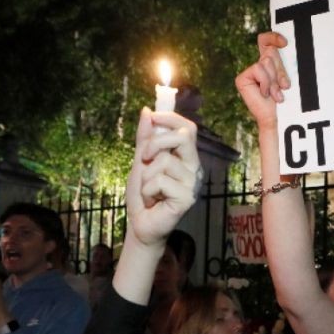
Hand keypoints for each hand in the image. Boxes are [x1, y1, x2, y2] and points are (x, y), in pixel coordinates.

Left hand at [126, 107, 199, 246]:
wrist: (140, 223)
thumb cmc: (143, 193)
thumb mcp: (141, 161)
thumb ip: (145, 138)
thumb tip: (147, 111)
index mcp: (186, 157)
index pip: (188, 128)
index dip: (171, 118)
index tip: (153, 117)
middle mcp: (193, 168)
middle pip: (183, 137)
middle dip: (156, 142)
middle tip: (144, 158)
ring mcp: (192, 183)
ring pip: (165, 161)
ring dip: (146, 175)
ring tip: (148, 189)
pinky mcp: (187, 198)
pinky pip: (160, 181)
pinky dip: (148, 189)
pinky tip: (152, 200)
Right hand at [235, 32, 290, 129]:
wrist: (278, 118)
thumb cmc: (286, 100)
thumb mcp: (286, 76)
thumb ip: (282, 62)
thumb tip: (281, 47)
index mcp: (268, 63)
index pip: (266, 42)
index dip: (273, 37)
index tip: (285, 43)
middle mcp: (258, 65)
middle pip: (270, 52)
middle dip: (280, 69)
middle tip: (284, 86)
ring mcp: (249, 72)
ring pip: (266, 61)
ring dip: (274, 79)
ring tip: (276, 93)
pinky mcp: (242, 78)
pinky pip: (258, 69)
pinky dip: (265, 82)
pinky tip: (264, 94)